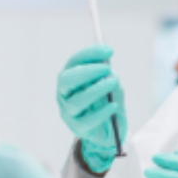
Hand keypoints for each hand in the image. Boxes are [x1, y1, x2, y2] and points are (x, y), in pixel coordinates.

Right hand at [56, 44, 127, 172]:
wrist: (108, 126)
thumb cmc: (105, 99)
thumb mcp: (108, 82)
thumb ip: (107, 75)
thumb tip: (108, 70)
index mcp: (70, 77)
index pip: (74, 61)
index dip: (90, 54)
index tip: (109, 50)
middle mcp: (64, 93)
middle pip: (67, 80)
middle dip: (87, 71)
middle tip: (107, 69)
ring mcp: (68, 111)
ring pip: (76, 101)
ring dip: (96, 90)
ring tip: (113, 83)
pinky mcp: (76, 127)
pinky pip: (86, 121)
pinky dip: (101, 112)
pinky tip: (113, 106)